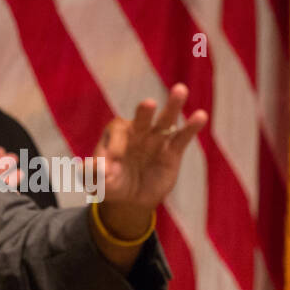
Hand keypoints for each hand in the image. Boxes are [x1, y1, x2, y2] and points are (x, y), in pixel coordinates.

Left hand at [92, 84, 207, 237]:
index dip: (114, 146)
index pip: (116, 133)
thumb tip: (88, 166)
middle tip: (148, 104)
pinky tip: (200, 115)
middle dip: (144, 113)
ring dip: (173, 107)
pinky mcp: (172, 151)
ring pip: (165, 121)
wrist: (131, 199)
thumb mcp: (97, 182)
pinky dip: (191, 127)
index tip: (111, 163)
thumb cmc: (111, 184)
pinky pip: (182, 138)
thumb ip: (92, 174)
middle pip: (142, 118)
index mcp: (115, 135)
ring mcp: (156, 140)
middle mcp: (137, 132)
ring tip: (180, 90)